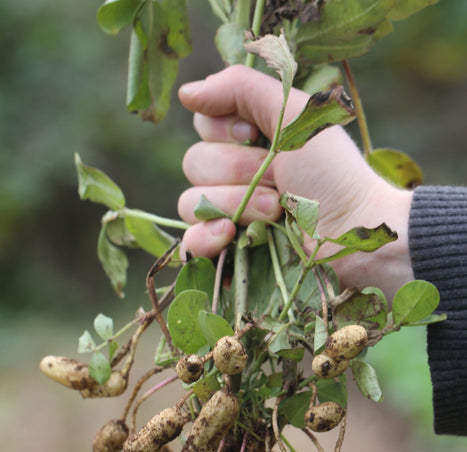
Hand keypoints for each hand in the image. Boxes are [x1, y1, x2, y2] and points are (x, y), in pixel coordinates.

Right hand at [177, 65, 413, 300]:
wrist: (353, 230)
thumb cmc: (333, 172)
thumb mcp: (293, 115)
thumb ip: (241, 89)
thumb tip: (185, 92)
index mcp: (249, 140)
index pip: (202, 125)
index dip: (223, 130)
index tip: (257, 135)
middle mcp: (235, 175)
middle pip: (194, 162)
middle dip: (238, 170)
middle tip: (280, 179)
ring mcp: (230, 215)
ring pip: (190, 202)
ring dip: (235, 204)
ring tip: (276, 212)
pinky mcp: (229, 252)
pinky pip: (190, 242)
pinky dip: (205, 237)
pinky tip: (230, 235)